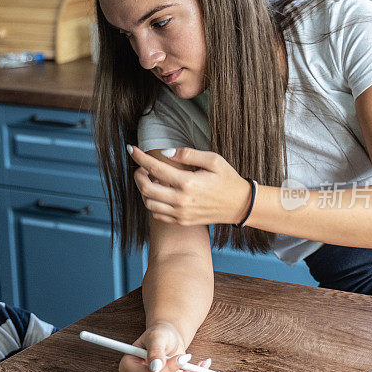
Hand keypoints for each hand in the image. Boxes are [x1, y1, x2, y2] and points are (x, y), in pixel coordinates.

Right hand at [119, 322, 210, 371]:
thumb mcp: (157, 336)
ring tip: (200, 367)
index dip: (164, 371)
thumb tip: (155, 367)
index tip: (182, 358)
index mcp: (127, 367)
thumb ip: (155, 350)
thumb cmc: (160, 335)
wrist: (168, 339)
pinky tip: (200, 371)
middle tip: (194, 369)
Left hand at [127, 145, 252, 225]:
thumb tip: (165, 152)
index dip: (140, 157)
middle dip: (138, 176)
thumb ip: (187, 154)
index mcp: (188, 182)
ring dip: (144, 190)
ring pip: (149, 204)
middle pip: (146, 189)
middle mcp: (182, 200)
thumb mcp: (213, 160)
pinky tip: (159, 193)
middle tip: (140, 168)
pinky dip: (152, 203)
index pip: (155, 168)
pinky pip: (157, 214)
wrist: (240, 205)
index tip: (131, 149)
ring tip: (151, 180)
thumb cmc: (227, 179)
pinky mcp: (182, 221)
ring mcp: (181, 213)